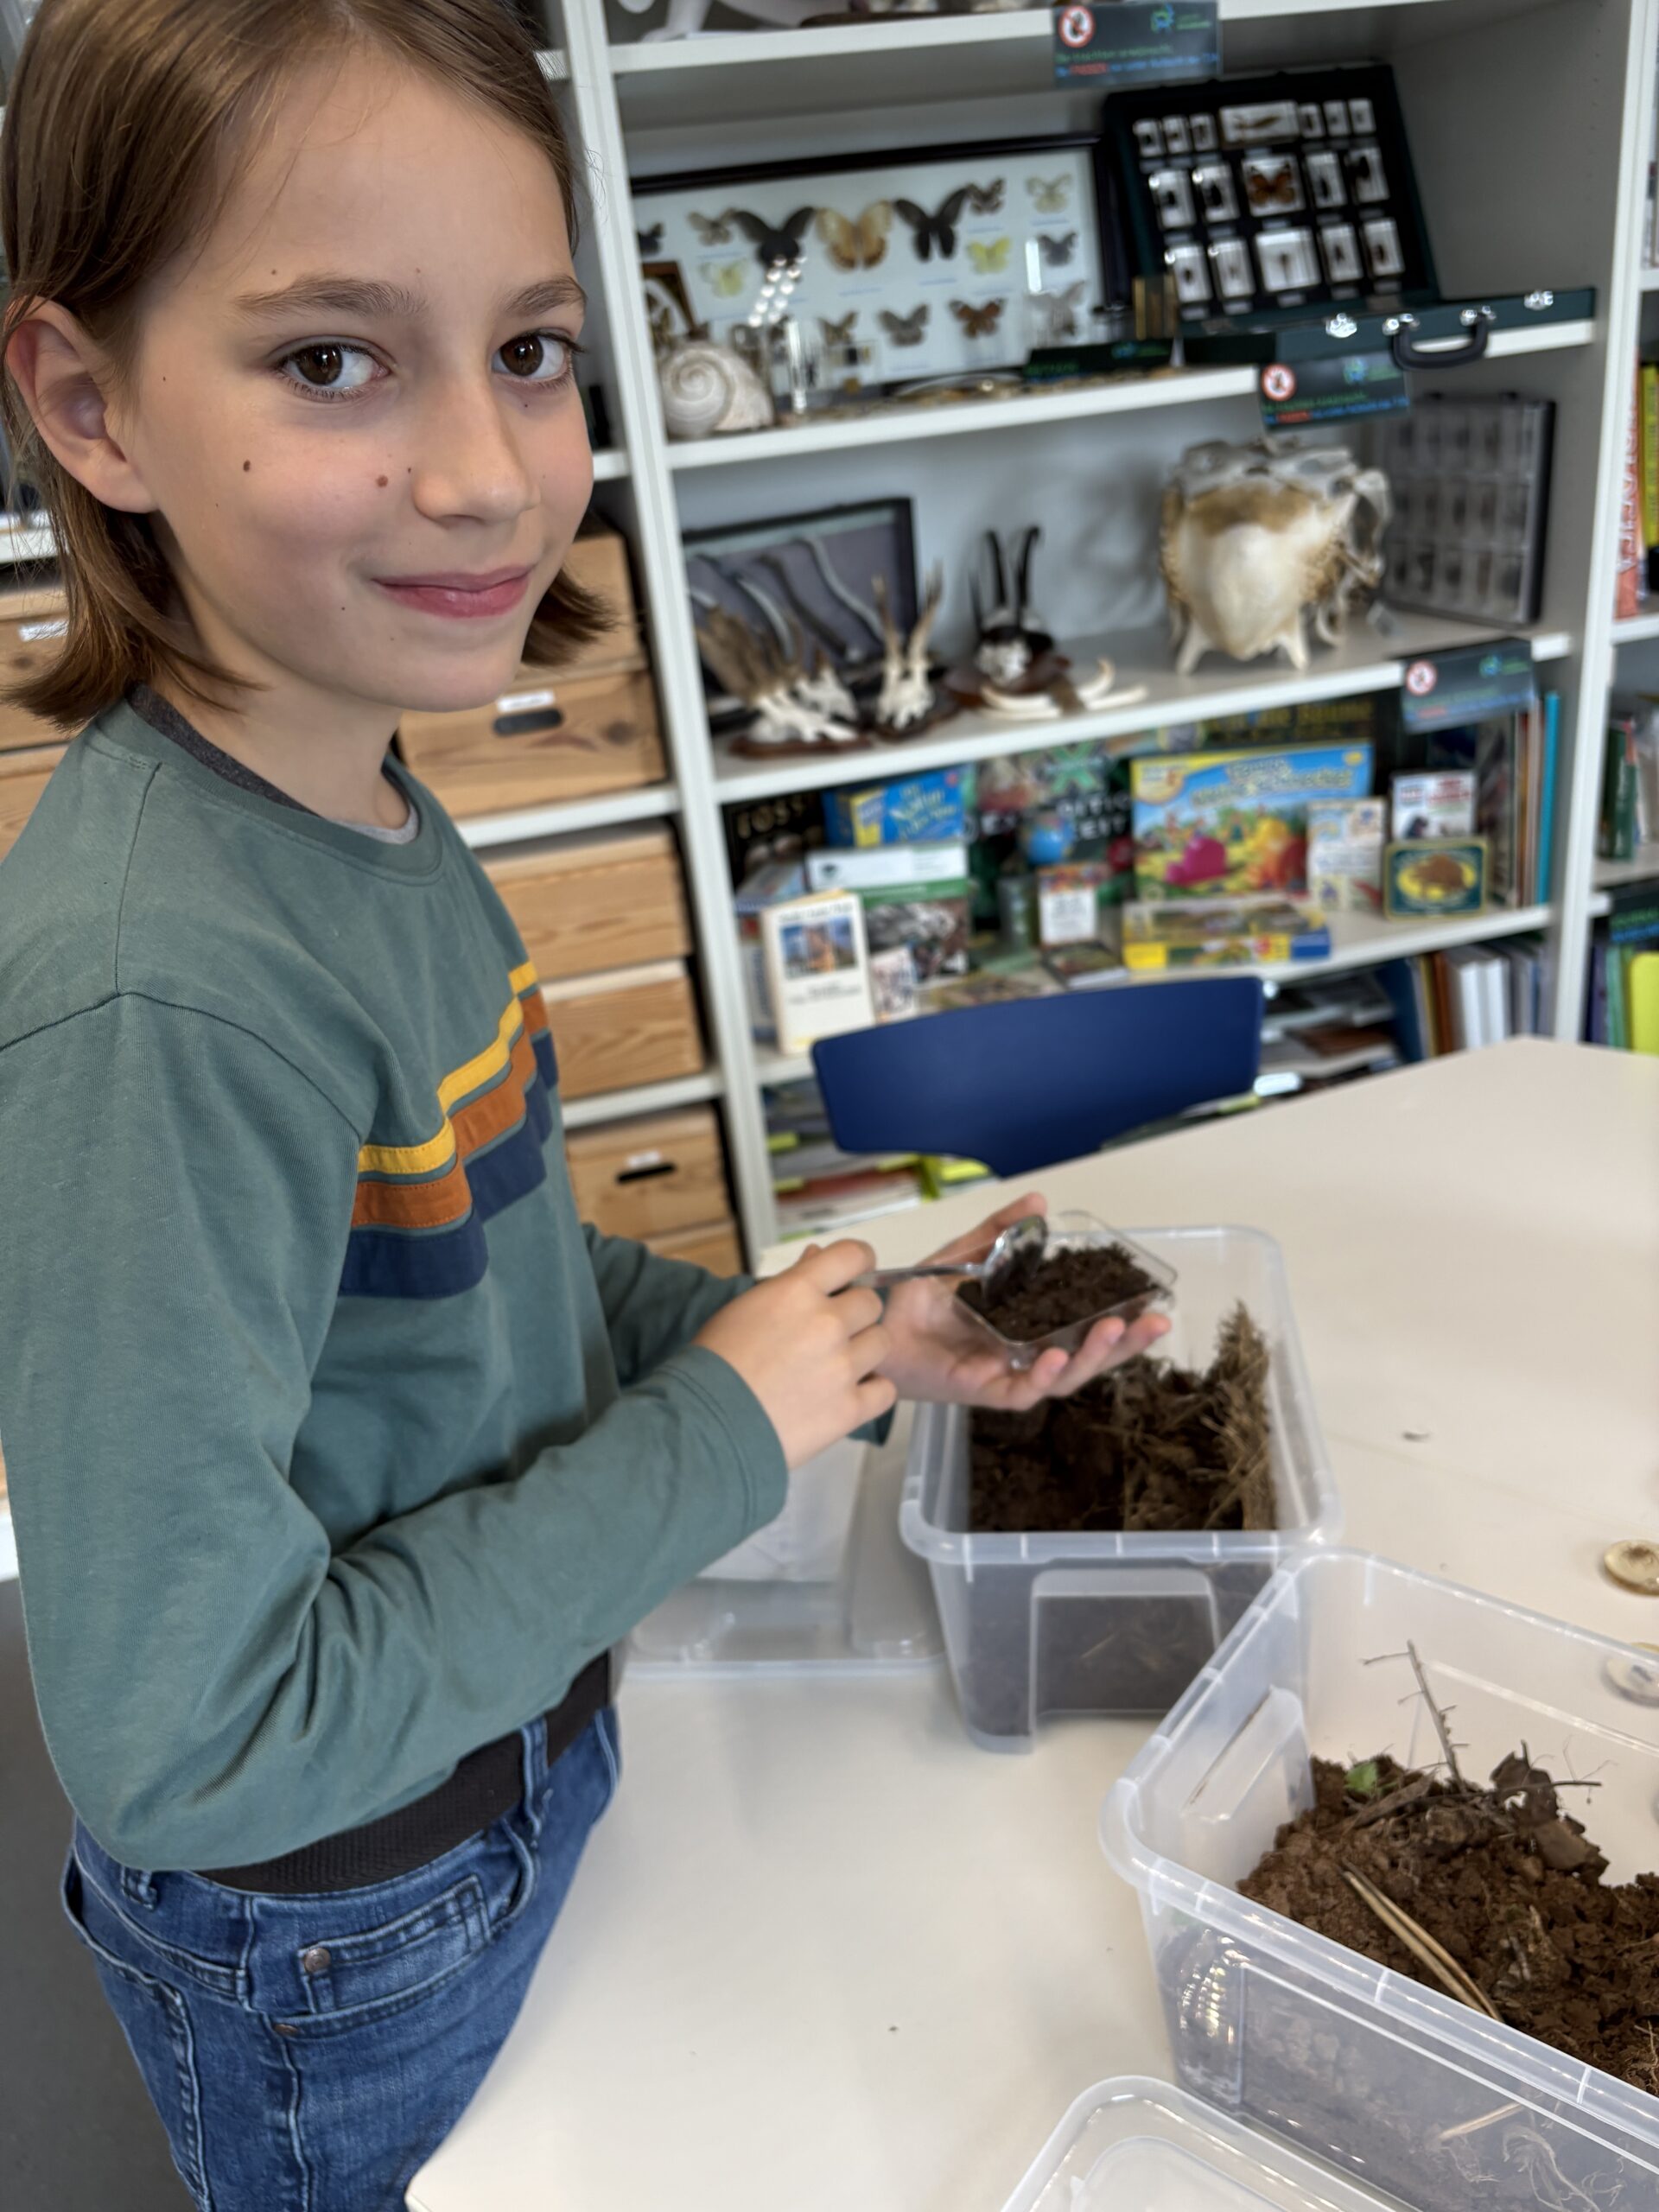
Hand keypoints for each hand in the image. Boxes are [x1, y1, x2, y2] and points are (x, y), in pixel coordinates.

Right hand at [693, 1238, 895, 1468]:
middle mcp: (827, 1324)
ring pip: (882, 1343)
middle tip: (832, 1334)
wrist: (706, 1425)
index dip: (860, 1262)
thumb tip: (817, 1257)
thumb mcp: (746, 1308)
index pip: (853, 1255)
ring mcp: (842, 1367)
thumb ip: (790, 1283)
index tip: (858, 1274)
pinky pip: (885, 1389)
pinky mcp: (849, 1408)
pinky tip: (848, 1394)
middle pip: (871, 1304)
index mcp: (798, 1292)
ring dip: (864, 1352)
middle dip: (856, 1315)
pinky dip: (871, 1391)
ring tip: (835, 1367)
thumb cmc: (715, 1364)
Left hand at [876, 1191, 1170, 1413]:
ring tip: (1113, 1331)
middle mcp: (1023, 1355)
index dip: (1121, 1319)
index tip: (1153, 1302)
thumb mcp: (967, 1253)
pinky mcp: (979, 1389)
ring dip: (1090, 1357)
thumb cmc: (917, 1295)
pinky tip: (1055, 1356)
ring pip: (1061, 1379)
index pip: (1084, 1327)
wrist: (874, 1319)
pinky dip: (1040, 1376)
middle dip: (1123, 1344)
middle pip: (1086, 1358)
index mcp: (1029, 1326)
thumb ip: (1003, 1230)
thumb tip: (1040, 1202)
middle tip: (1155, 1322)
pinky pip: (1018, 1391)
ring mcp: (1004, 1375)